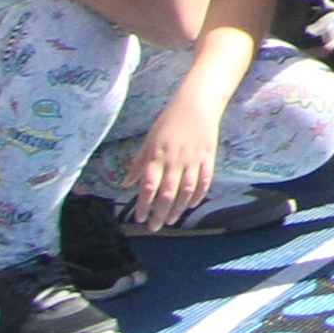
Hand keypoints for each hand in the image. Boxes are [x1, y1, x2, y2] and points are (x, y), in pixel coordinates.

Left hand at [123, 99, 220, 229]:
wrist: (197, 104)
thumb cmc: (168, 121)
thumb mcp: (149, 140)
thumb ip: (138, 164)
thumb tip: (125, 184)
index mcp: (157, 156)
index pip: (148, 187)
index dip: (143, 205)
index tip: (140, 217)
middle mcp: (174, 161)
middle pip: (166, 195)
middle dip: (159, 214)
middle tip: (154, 227)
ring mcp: (193, 161)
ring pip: (185, 192)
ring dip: (177, 209)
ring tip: (170, 220)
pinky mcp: (208, 159)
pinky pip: (203, 182)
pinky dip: (198, 196)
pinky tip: (191, 205)